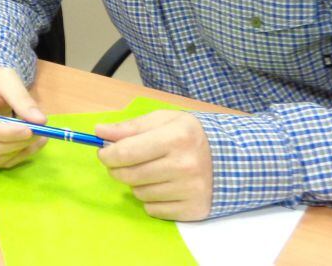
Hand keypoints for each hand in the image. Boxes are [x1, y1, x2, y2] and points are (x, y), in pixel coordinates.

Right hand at [0, 67, 48, 167]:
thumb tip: (40, 120)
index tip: (30, 130)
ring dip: (18, 152)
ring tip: (38, 138)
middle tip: (40, 134)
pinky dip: (13, 158)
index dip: (5, 133)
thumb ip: (22, 98)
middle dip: (15, 144)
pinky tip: (26, 146)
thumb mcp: (7, 79)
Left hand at [96, 110, 212, 220]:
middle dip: (117, 169)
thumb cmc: (190, 135)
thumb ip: (130, 126)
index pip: (126, 152)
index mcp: (176, 137)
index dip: (107, 154)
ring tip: (151, 171)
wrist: (231, 158)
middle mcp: (185, 165)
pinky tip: (163, 186)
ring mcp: (191, 190)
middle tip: (122, 162)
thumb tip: (100, 132)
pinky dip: (151, 199)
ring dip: (137, 183)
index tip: (104, 153)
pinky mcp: (194, 209)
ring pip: (139, 193)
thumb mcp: (164, 120)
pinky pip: (153, 209)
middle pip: (129, 175)